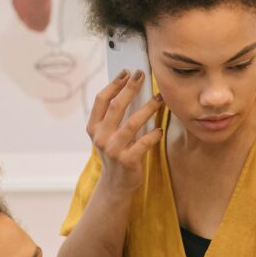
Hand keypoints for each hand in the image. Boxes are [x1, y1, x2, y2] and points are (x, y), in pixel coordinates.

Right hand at [87, 69, 163, 194]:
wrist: (115, 184)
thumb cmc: (116, 153)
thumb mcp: (108, 135)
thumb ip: (114, 117)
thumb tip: (131, 89)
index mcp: (94, 128)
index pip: (101, 100)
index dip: (114, 84)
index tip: (126, 72)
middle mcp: (101, 137)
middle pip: (116, 107)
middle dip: (130, 88)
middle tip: (143, 75)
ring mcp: (113, 149)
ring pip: (132, 123)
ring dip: (148, 108)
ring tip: (160, 98)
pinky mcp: (127, 160)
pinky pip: (143, 143)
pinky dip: (153, 135)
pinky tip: (160, 130)